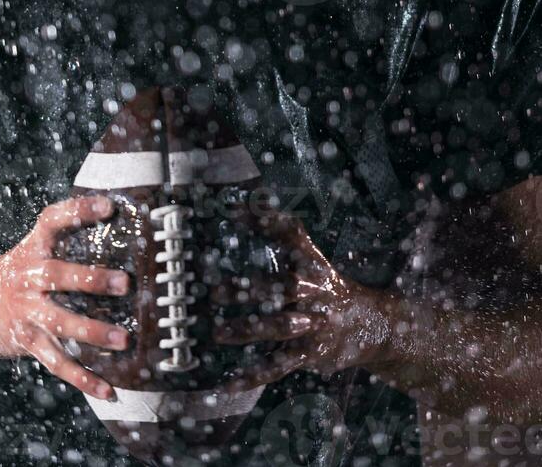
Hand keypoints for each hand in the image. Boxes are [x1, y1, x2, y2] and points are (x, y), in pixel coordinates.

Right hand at [0, 195, 128, 399]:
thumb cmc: (21, 271)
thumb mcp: (34, 248)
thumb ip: (67, 237)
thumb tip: (117, 217)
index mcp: (33, 247)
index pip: (53, 221)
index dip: (79, 211)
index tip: (108, 206)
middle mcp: (28, 277)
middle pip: (57, 276)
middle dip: (91, 280)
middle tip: (124, 283)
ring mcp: (26, 311)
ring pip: (59, 323)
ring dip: (92, 332)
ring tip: (123, 340)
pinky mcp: (26, 341)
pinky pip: (57, 362)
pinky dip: (83, 378)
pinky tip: (107, 389)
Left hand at [210, 212, 387, 385]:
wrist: (374, 325)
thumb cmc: (328, 285)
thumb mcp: (310, 257)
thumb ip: (279, 232)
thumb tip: (239, 207)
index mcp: (314, 264)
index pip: (291, 236)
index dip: (266, 221)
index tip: (234, 212)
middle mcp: (315, 292)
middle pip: (283, 287)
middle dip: (249, 289)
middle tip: (214, 292)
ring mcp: (314, 325)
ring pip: (280, 328)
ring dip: (248, 331)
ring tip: (218, 332)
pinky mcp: (310, 354)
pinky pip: (278, 366)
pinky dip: (252, 376)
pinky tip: (227, 382)